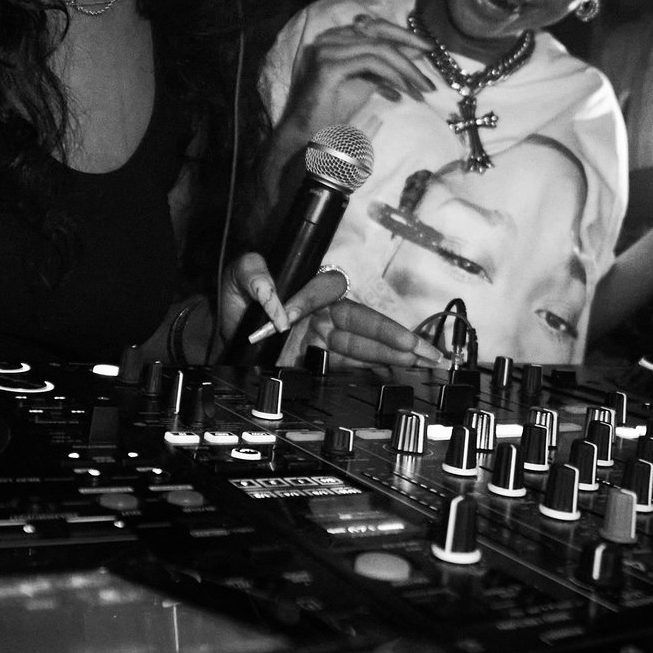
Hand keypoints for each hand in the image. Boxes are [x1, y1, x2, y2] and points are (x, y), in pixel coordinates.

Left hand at [215, 256, 441, 371]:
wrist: (227, 347)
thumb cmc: (238, 309)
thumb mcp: (237, 280)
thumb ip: (252, 274)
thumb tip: (271, 297)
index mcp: (308, 291)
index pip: (327, 290)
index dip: (314, 301)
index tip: (289, 318)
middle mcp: (324, 315)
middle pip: (365, 323)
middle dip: (394, 336)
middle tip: (419, 348)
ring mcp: (326, 342)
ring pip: (367, 348)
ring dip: (396, 357)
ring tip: (425, 364)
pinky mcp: (323, 366)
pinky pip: (356, 368)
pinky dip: (381, 374)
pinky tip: (403, 378)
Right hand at [277, 16, 437, 140]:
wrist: (308, 135)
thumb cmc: (334, 111)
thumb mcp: (367, 81)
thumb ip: (386, 65)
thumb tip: (415, 53)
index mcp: (336, 38)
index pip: (375, 26)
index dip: (403, 34)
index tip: (428, 48)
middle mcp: (329, 38)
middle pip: (378, 33)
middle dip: (409, 46)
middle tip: (432, 61)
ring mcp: (326, 50)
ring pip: (378, 49)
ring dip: (406, 68)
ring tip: (423, 87)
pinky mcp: (328, 67)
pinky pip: (370, 63)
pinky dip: (392, 75)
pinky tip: (405, 91)